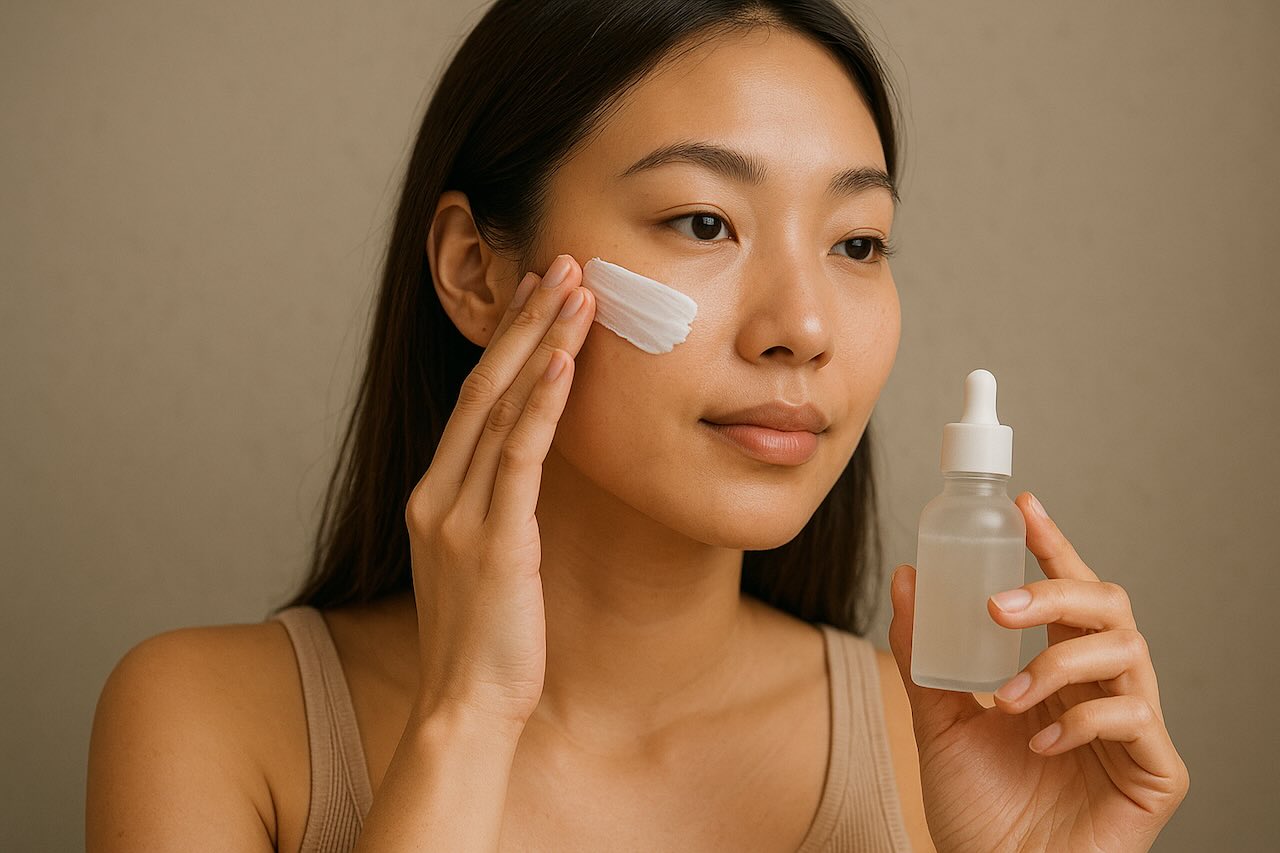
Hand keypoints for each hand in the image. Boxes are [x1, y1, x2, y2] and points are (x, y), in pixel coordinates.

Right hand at [403, 254, 594, 727]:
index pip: (471, 401)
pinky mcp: (493, 543)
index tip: (536, 294)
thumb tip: (529, 474)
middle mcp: (437, 495)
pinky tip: (567, 361)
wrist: (464, 710)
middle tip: (560, 263)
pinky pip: (519, 458)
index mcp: (433, 498)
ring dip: (540, 343)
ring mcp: (458, 516)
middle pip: (482, 386)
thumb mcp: (481, 564)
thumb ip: (494, 513)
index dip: (506, 343)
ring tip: (576, 290)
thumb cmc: (483, 643)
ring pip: (500, 408)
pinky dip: (542, 405)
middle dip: (523, 320)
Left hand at [888, 492, 1189, 851]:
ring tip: (1008, 697)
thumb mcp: (938, 722)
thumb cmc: (976, 811)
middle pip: (1108, 605)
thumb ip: (924, 655)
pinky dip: (1084, 718)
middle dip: (1054, 591)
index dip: (1052, 545)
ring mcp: (1133, 729)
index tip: (1023, 506)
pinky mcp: (1156, 773)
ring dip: (1057, 661)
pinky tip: (1043, 744)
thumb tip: (906, 579)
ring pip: (1127, 650)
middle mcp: (1100, 689)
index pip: (1066, 594)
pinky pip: (1137, 717)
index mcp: (1056, 673)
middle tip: (997, 604)